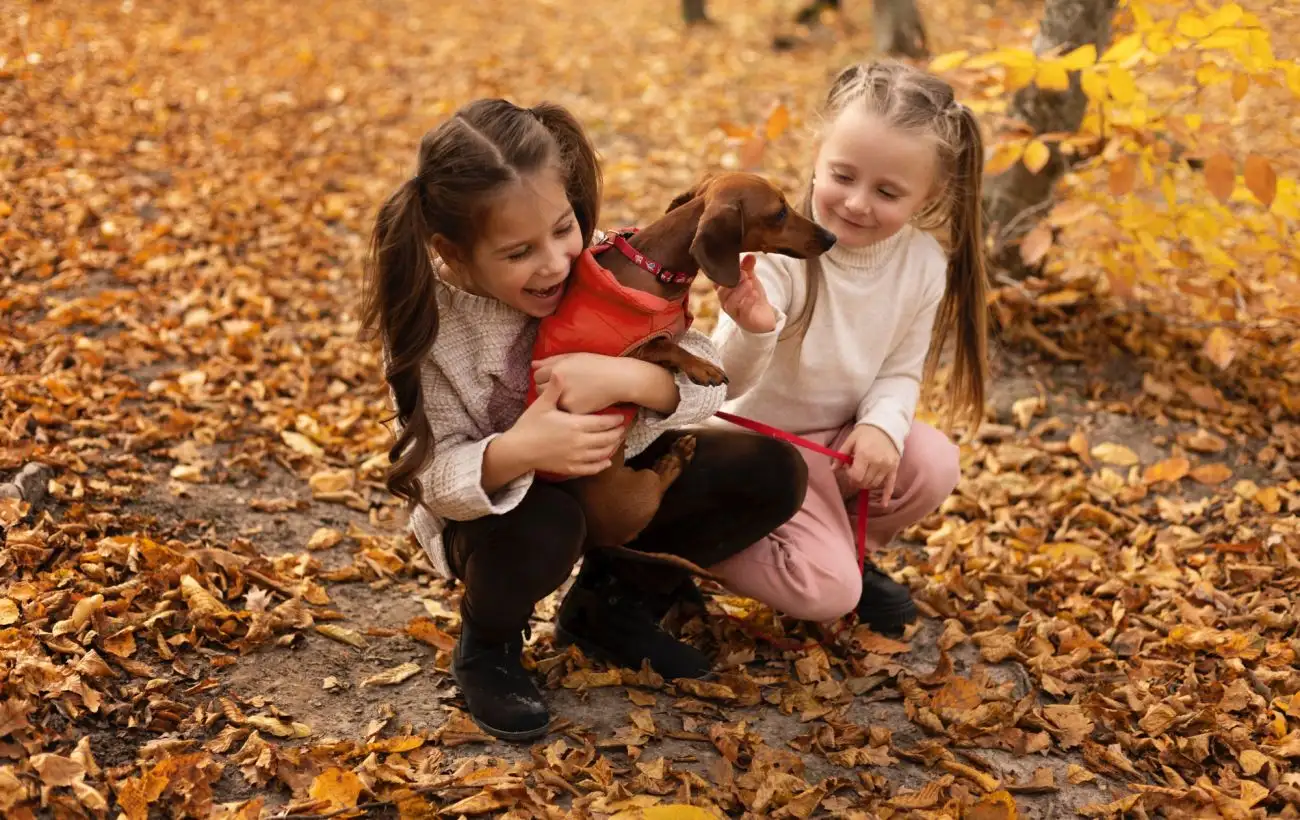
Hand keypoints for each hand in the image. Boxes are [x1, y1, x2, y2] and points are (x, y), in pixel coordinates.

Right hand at [506, 373, 626, 475]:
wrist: (518, 449)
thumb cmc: (529, 425)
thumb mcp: (542, 405)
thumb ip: (554, 390)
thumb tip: (560, 371)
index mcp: (575, 425)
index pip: (603, 423)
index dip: (615, 420)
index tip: (622, 417)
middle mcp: (580, 442)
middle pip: (607, 439)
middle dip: (617, 433)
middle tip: (624, 428)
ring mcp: (576, 457)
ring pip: (602, 454)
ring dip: (613, 447)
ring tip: (618, 441)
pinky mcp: (570, 468)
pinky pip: (591, 468)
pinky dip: (602, 465)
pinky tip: (606, 461)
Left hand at [532, 353, 640, 414]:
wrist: (617, 380)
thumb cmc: (597, 365)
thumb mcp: (574, 357)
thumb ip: (551, 360)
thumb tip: (533, 365)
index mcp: (557, 369)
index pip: (537, 377)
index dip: (544, 378)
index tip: (553, 380)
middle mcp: (558, 384)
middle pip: (540, 391)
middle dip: (548, 391)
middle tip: (561, 389)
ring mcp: (565, 399)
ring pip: (551, 403)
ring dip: (556, 401)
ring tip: (570, 396)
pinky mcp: (574, 412)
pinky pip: (563, 412)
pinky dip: (568, 409)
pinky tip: (578, 403)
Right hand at [716, 255, 776, 333]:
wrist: (764, 317)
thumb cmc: (753, 297)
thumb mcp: (751, 280)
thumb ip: (748, 268)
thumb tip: (750, 255)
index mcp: (724, 290)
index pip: (716, 281)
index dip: (721, 273)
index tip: (732, 264)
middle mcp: (726, 301)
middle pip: (721, 292)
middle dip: (732, 282)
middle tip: (744, 274)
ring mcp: (733, 312)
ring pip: (729, 302)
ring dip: (739, 291)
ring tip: (750, 283)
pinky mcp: (743, 319)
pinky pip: (742, 311)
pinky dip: (748, 301)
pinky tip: (755, 294)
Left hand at [837, 425, 899, 506]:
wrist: (886, 425)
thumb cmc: (865, 432)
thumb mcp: (850, 440)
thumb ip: (841, 455)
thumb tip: (832, 470)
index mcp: (865, 456)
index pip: (855, 476)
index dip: (849, 476)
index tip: (848, 469)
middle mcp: (878, 463)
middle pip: (864, 482)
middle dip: (857, 481)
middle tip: (854, 473)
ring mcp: (887, 467)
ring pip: (874, 484)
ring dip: (867, 484)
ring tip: (863, 475)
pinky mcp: (894, 468)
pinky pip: (890, 485)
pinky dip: (886, 495)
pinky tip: (883, 504)